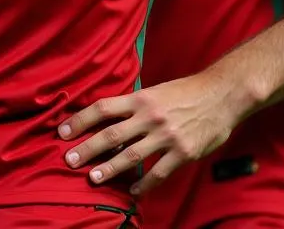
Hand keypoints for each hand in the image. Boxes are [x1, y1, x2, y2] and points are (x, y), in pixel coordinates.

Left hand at [57, 74, 239, 195]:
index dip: (80, 120)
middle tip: (68, 160)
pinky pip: (159, 173)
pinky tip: (133, 192)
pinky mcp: (183, 153)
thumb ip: (134, 106)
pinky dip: (144, 185)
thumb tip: (108, 118)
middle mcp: (150, 116)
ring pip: (131, 156)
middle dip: (87, 148)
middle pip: (111, 134)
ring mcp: (166, 136)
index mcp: (141, 98)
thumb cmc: (185, 92)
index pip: (103, 108)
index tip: (62, 132)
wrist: (221, 95)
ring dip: (110, 169)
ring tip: (93, 178)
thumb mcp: (156, 91)